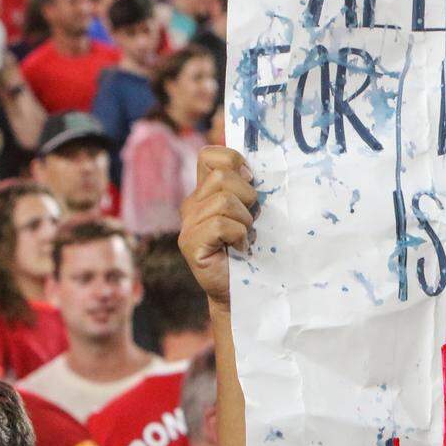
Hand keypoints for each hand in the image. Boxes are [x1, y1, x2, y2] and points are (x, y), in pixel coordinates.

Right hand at [178, 147, 257, 310]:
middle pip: (222, 176)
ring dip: (245, 220)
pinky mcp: (190, 244)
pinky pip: (221, 225)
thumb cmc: (256, 250)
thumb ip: (250, 189)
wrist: (247, 291)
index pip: (210, 155)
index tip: (251, 182)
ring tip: (244, 237)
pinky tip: (240, 249)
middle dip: (247, 197)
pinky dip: (239, 236)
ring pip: (224, 200)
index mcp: (207, 191)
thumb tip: (258, 168)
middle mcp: (193, 204)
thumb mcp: (255, 213)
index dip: (233, 161)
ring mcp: (188, 224)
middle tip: (250, 221)